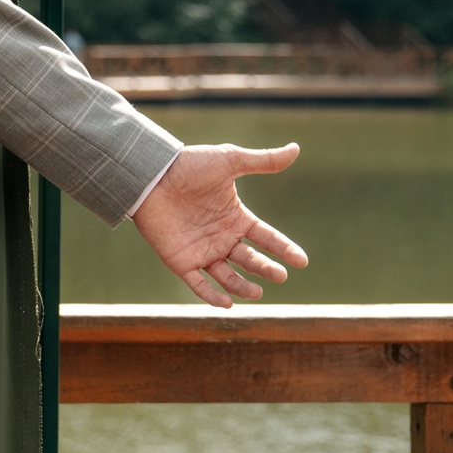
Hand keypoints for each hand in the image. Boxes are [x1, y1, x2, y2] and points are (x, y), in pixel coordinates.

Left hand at [131, 143, 308, 305]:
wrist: (150, 174)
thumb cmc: (188, 166)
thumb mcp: (229, 161)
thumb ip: (262, 161)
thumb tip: (296, 149)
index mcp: (236, 218)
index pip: (267, 238)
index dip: (284, 249)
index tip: (302, 261)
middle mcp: (222, 237)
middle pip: (250, 259)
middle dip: (266, 268)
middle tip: (280, 275)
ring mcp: (201, 250)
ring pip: (227, 276)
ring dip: (242, 286)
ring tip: (256, 292)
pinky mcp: (179, 260)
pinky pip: (197, 283)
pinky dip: (210, 295)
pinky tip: (226, 303)